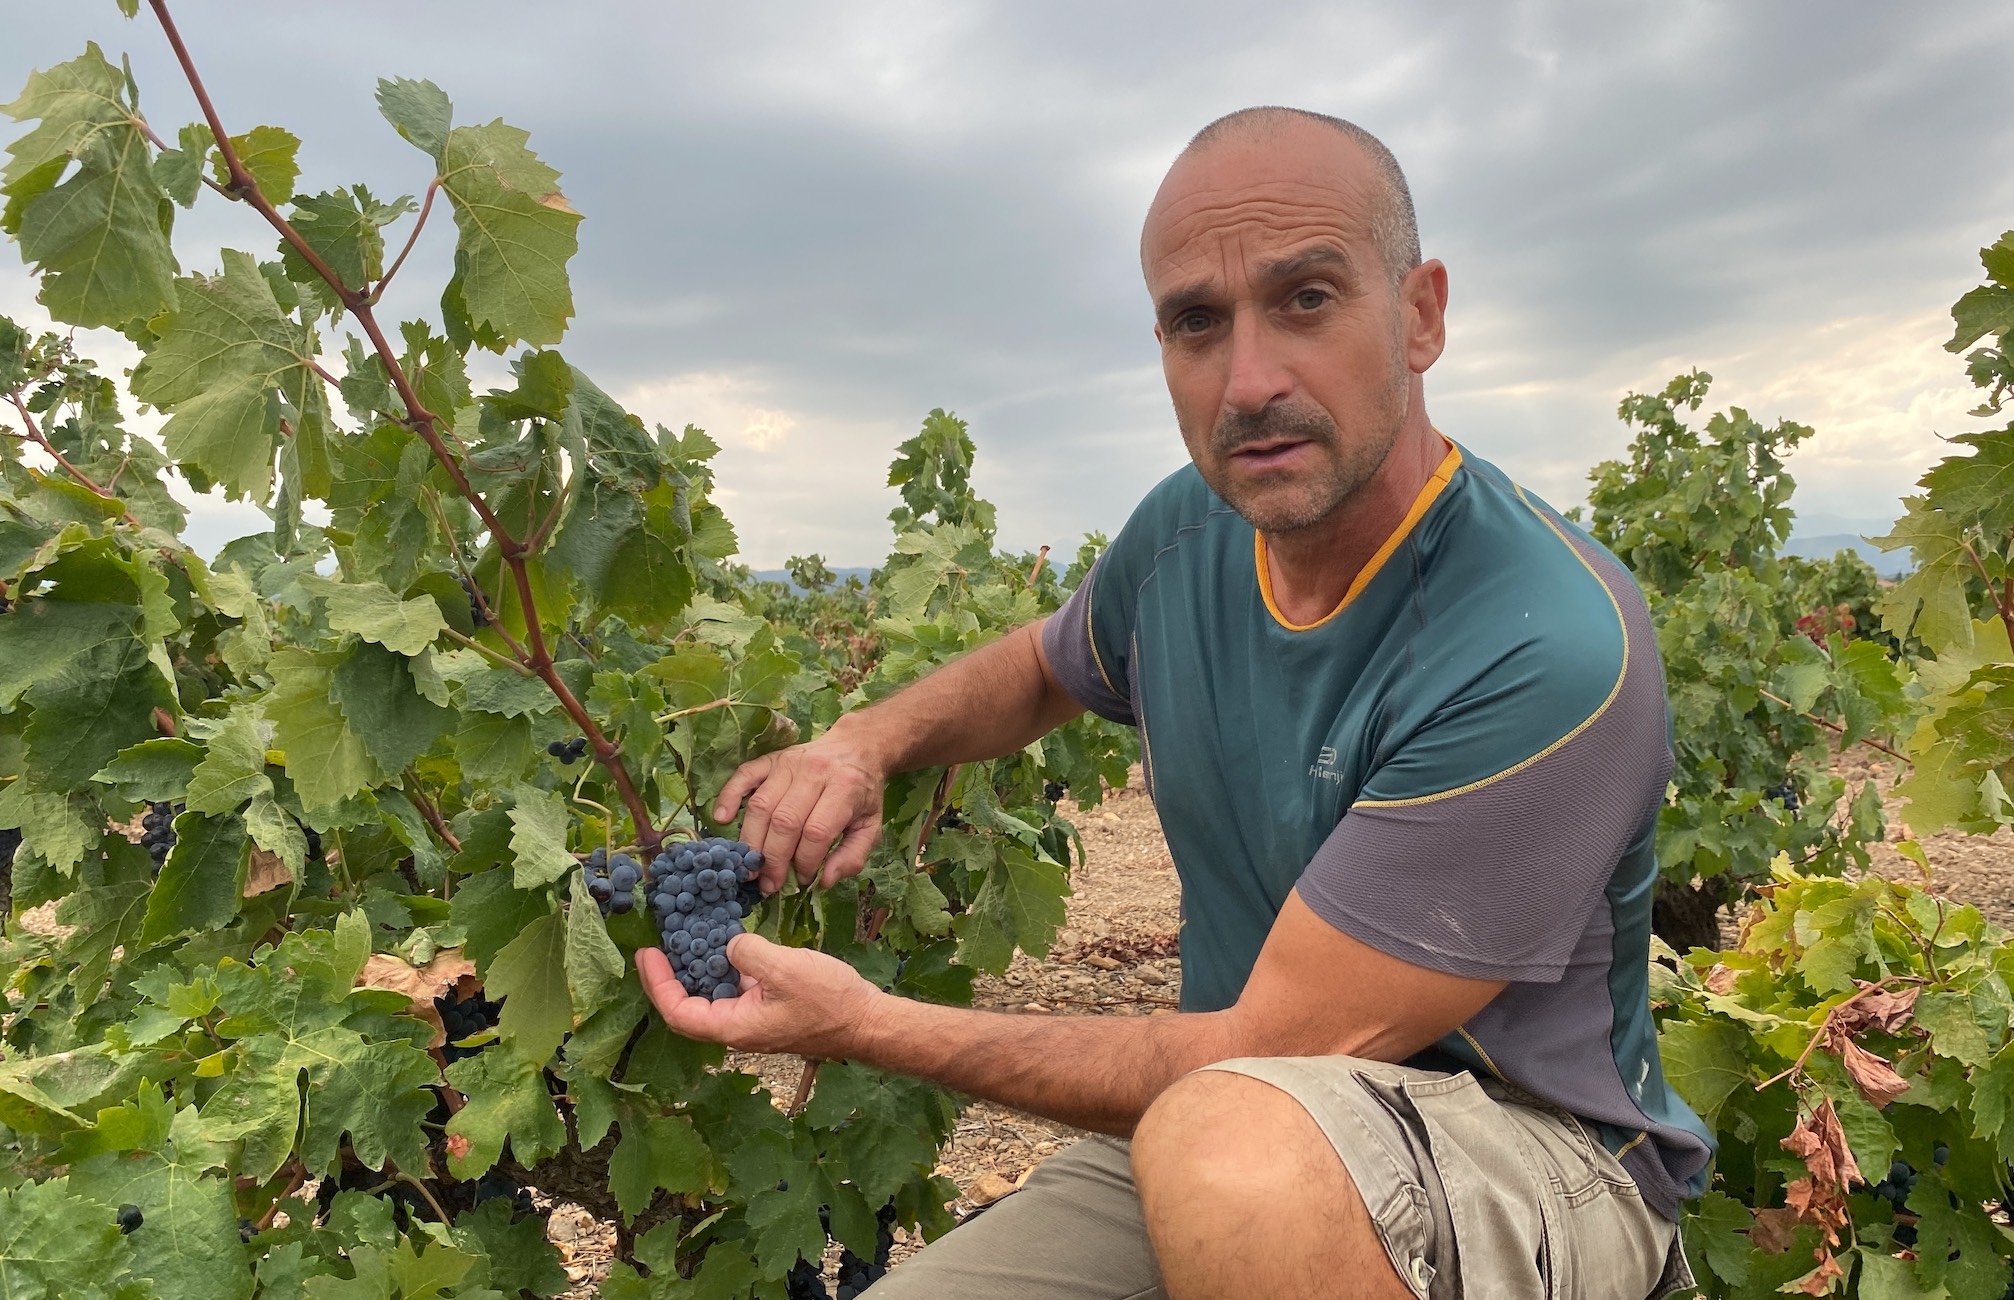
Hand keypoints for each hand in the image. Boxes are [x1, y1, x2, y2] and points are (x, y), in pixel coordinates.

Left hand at [636, 933, 887, 1058]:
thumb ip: (748, 953)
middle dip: (668, 976)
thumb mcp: (785, 969)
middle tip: (658, 943)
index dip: (657, 985)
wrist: (867, 1021)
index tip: (648, 954)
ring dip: (694, 968)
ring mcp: (752, 1018)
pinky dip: (721, 966)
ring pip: (710, 995)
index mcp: (734, 1027)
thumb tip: (728, 946)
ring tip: (684, 936)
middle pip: (687, 1007)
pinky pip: (733, 987)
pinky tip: (723, 941)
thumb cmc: (828, 1001)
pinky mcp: (766, 1006)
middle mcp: (737, 1027)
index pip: (678, 1013)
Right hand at [712, 728, 885, 893]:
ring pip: (761, 805)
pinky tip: (722, 819)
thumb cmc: (862, 794)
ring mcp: (789, 763)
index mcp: (845, 788)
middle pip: (785, 821)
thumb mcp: (872, 827)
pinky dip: (729, 796)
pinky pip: (744, 775)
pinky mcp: (771, 759)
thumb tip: (823, 881)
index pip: (817, 831)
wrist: (856, 748)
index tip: (802, 879)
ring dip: (752, 841)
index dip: (806, 861)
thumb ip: (853, 856)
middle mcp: (814, 772)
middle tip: (769, 884)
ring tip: (751, 869)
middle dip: (774, 860)